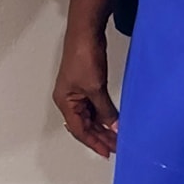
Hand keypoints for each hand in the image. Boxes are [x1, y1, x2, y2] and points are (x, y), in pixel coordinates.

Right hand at [53, 23, 118, 157]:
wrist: (86, 32)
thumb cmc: (83, 57)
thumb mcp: (95, 88)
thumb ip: (105, 110)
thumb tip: (115, 127)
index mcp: (65, 102)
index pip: (79, 130)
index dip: (94, 142)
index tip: (108, 152)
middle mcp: (69, 99)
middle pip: (84, 125)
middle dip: (100, 136)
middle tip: (117, 146)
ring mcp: (78, 91)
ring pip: (90, 116)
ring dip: (103, 126)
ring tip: (118, 137)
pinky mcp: (87, 83)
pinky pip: (95, 105)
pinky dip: (104, 114)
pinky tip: (115, 120)